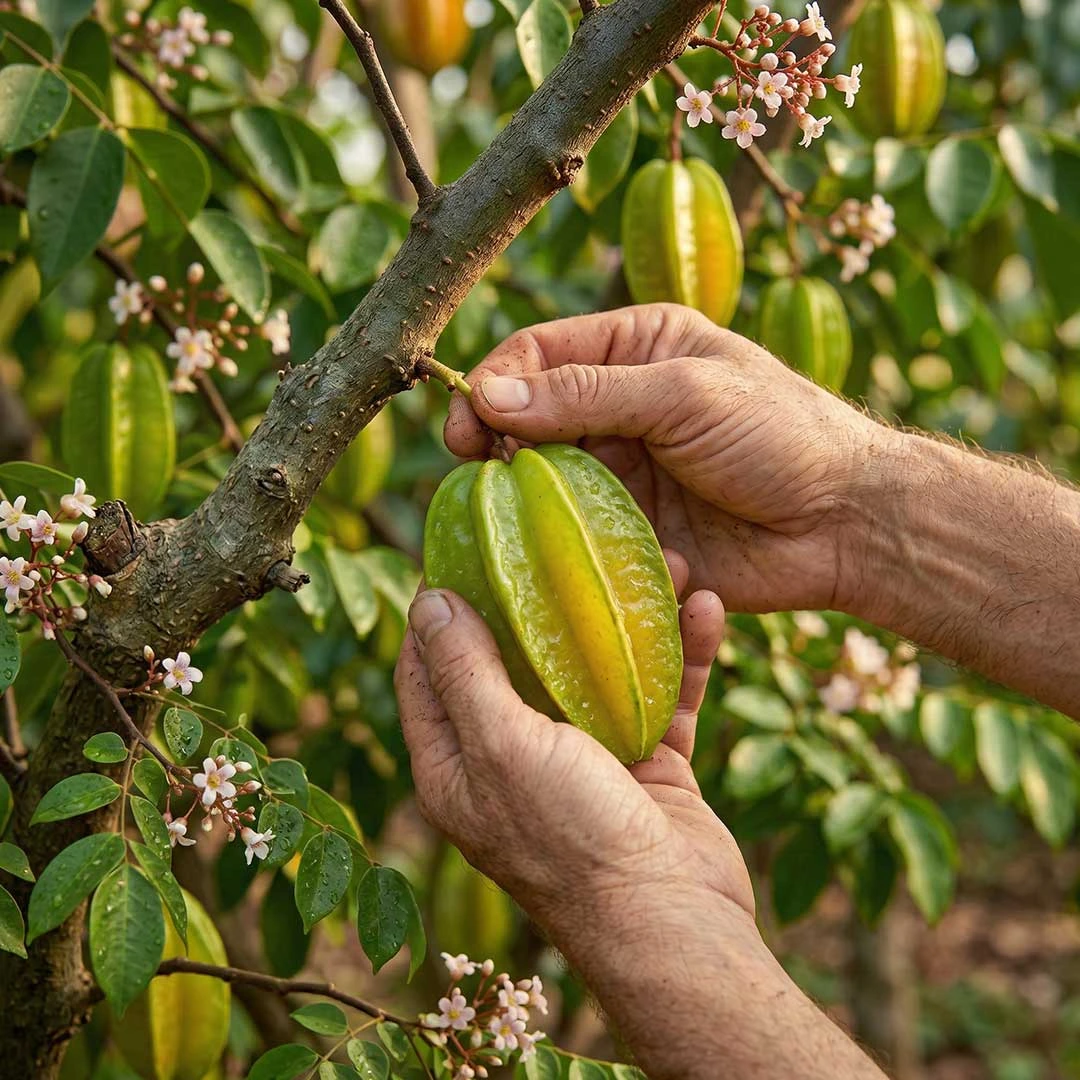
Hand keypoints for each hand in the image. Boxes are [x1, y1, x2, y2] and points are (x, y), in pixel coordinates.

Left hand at [393, 552, 753, 928]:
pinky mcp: (647, 763)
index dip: (436, 612)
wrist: (675, 926)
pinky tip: (706, 606)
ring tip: (658, 558)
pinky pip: (662, 695)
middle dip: (542, 598)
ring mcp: (584, 761)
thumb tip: (427, 601)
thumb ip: (465, 673)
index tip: (460, 550)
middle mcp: (514, 760)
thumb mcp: (502, 748)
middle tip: (558, 535)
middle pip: (517, 660)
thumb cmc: (571, 841)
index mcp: (458, 765)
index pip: (427, 673)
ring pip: (598, 669)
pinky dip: (683, 655)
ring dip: (626, 618)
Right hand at [445, 303, 891, 613]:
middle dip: (498, 442)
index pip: (541, 353)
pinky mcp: (631, 532)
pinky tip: (548, 553)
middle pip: (531, 417)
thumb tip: (488, 393)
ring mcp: (625, 472)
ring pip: (545, 480)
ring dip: (523, 496)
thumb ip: (586, 394)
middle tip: (474, 470)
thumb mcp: (684, 393)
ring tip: (505, 515)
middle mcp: (623, 407)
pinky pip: (577, 535)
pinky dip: (559, 542)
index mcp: (638, 349)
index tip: (467, 420)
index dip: (496, 381)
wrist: (847, 523)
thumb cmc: (782, 435)